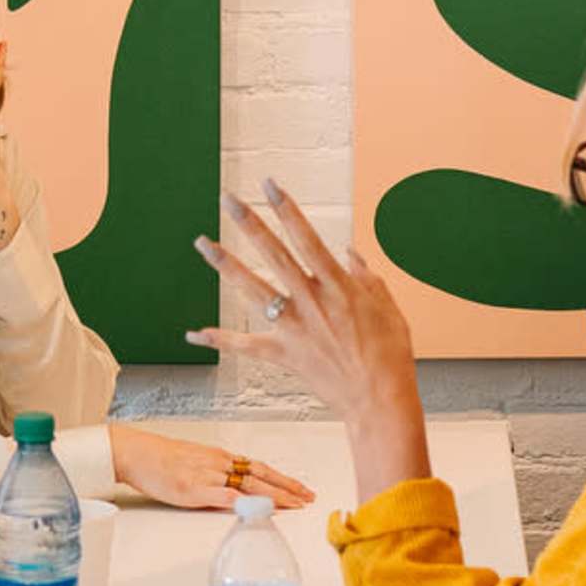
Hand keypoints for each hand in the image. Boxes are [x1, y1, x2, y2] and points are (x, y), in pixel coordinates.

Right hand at [108, 425, 315, 512]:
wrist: (137, 453)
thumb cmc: (160, 459)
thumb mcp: (194, 462)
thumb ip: (214, 474)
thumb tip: (231, 489)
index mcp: (220, 457)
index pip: (259, 468)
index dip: (282, 479)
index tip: (301, 489)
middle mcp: (219, 463)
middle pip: (261, 475)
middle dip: (288, 487)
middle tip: (309, 498)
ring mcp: (208, 476)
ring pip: (249, 485)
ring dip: (274, 496)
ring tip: (295, 505)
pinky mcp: (194, 489)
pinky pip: (223, 496)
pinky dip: (243, 502)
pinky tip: (257, 509)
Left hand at [192, 180, 422, 429]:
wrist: (380, 399)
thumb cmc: (391, 354)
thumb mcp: (388, 306)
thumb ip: (366, 277)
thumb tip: (349, 254)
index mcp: (338, 286)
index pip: (307, 238)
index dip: (287, 209)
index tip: (271, 186)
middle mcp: (311, 302)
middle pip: (274, 254)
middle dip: (250, 224)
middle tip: (229, 200)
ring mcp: (294, 328)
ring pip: (252, 290)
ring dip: (226, 265)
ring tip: (203, 243)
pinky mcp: (284, 354)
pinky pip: (244, 346)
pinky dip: (218, 340)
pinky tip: (194, 333)